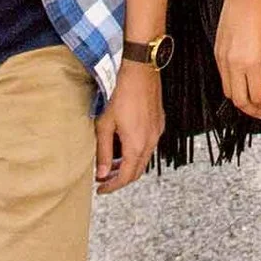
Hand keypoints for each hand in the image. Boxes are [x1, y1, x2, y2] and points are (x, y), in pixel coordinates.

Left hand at [94, 64, 161, 192]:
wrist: (141, 71)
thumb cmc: (121, 94)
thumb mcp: (105, 124)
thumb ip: (103, 152)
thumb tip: (102, 173)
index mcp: (136, 146)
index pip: (126, 177)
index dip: (112, 186)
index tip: (101, 189)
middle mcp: (150, 142)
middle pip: (137, 171)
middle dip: (120, 178)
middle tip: (104, 178)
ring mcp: (157, 132)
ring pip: (144, 159)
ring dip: (129, 165)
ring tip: (112, 162)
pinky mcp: (159, 123)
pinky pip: (149, 145)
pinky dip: (137, 152)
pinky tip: (125, 144)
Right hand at [213, 0, 260, 120]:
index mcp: (251, 63)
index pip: (256, 96)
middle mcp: (233, 64)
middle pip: (238, 100)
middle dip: (251, 110)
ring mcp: (222, 59)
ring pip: (227, 91)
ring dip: (240, 99)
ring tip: (253, 98)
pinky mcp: (216, 53)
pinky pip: (223, 77)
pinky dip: (233, 85)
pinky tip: (243, 82)